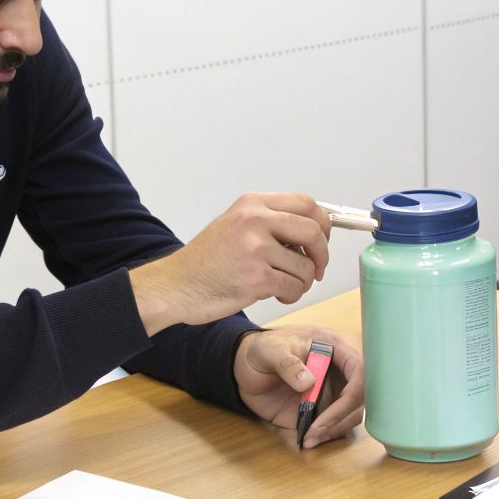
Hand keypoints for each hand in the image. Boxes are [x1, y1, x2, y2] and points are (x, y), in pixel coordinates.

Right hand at [129, 193, 332, 334]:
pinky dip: (292, 295)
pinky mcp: (256, 277)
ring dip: (303, 281)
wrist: (176, 285)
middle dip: (321, 255)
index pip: (307, 204)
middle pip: (314, 231)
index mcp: (252, 204)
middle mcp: (254, 220)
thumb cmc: (207, 260)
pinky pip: (294, 286)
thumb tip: (316, 230)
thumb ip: (271, 222)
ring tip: (284, 285)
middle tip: (316, 269)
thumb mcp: (237, 225)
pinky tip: (277, 294)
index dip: (323, 224)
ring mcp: (255, 248)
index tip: (321, 241)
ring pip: (306, 266)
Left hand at [234, 327, 364, 447]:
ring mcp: (332, 391)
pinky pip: (335, 425)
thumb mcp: (269, 350)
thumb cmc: (262, 349)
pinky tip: (308, 440)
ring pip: (351, 415)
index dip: (353, 393)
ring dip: (335, 429)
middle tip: (316, 431)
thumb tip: (308, 383)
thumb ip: (287, 363)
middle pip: (359, 397)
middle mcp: (339, 371)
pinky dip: (326, 435)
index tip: (333, 411)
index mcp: (334, 348)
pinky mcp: (322, 409)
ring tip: (310, 438)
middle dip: (341, 417)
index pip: (359, 370)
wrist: (246, 367)